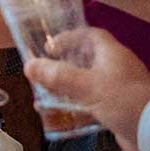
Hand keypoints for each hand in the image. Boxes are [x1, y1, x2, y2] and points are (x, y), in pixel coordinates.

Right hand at [24, 27, 149, 150]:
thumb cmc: (123, 101)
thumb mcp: (86, 86)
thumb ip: (56, 75)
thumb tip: (28, 65)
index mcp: (113, 55)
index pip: (90, 35)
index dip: (68, 37)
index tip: (49, 48)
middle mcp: (117, 68)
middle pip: (86, 59)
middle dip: (62, 65)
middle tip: (43, 72)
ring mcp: (119, 89)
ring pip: (86, 83)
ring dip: (65, 88)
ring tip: (44, 94)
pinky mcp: (118, 109)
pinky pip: (91, 102)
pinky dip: (74, 106)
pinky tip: (59, 115)